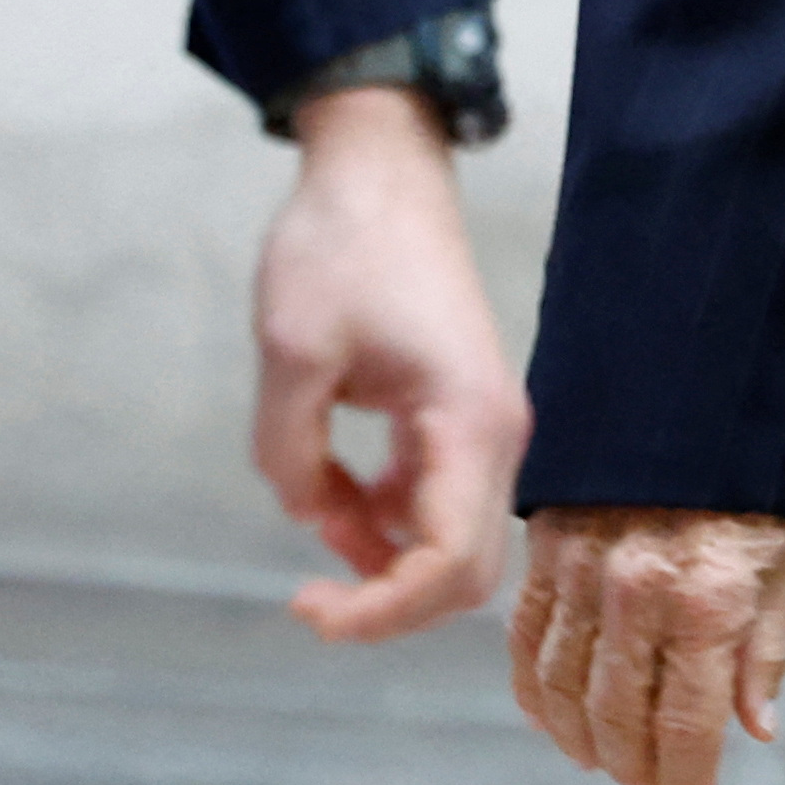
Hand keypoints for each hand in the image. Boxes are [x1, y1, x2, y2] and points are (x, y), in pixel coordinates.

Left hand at [251, 86, 529, 639]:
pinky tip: (334, 496)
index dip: (382, 612)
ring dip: (385, 561)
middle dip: (389, 604)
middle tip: (308, 599)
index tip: (308, 607)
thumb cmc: (340, 246)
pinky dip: (386, 521)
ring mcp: (483, 426)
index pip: (450, 563)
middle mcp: (495, 434)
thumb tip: (307, 515)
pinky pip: (437, 502)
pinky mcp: (460, 416)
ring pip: (452, 542)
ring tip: (315, 518)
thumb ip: (289, 453)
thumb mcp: (291, 351)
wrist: (379, 173)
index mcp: (469, 421)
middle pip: (464, 572)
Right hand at [513, 505, 784, 784]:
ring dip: (580, 739)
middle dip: (634, 767)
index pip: (685, 723)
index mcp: (705, 600)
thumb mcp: (779, 562)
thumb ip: (762, 651)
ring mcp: (582, 569)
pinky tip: (551, 717)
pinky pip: (526, 637)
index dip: (684, 780)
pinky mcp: (545, 547)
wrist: (689, 383)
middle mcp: (636, 591)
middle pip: (618, 715)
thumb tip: (756, 729)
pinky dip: (534, 689)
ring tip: (603, 761)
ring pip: (563, 686)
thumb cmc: (745, 479)